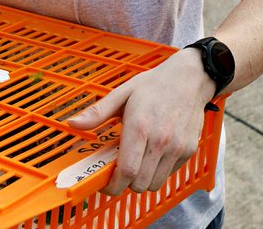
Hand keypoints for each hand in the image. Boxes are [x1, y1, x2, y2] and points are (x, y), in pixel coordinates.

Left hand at [67, 49, 215, 194]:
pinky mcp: (188, 150)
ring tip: (138, 163)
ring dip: (142, 180)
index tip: (105, 184)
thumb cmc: (155, 85)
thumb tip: (72, 123)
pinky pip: (169, 174)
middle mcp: (161, 140)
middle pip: (139, 183)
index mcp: (140, 126)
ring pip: (154, 184)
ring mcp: (177, 147)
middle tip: (120, 171)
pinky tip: (154, 155)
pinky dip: (159, 172)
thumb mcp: (123, 93)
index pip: (126, 171)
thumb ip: (97, 112)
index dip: (112, 185)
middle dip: (125, 184)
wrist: (191, 78)